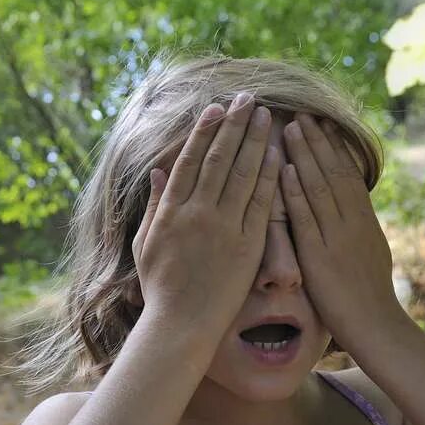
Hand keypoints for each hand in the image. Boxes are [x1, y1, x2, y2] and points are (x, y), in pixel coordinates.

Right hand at [132, 93, 279, 342]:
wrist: (181, 325)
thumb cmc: (161, 288)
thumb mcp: (146, 243)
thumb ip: (153, 204)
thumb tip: (155, 172)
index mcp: (171, 210)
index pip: (189, 160)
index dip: (204, 131)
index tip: (216, 108)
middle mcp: (197, 213)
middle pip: (219, 158)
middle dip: (234, 125)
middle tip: (248, 99)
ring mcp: (223, 227)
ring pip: (243, 174)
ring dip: (255, 141)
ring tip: (266, 116)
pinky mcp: (247, 245)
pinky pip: (261, 204)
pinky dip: (270, 176)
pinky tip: (277, 154)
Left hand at [280, 114, 402, 358]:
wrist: (377, 325)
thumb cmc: (369, 296)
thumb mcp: (370, 252)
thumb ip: (357, 228)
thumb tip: (353, 209)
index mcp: (365, 220)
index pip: (348, 174)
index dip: (334, 148)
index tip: (323, 123)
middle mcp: (353, 223)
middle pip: (334, 172)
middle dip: (317, 141)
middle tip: (302, 113)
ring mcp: (337, 238)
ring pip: (320, 187)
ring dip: (304, 156)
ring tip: (291, 129)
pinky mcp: (320, 256)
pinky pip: (307, 218)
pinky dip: (296, 192)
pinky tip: (284, 171)